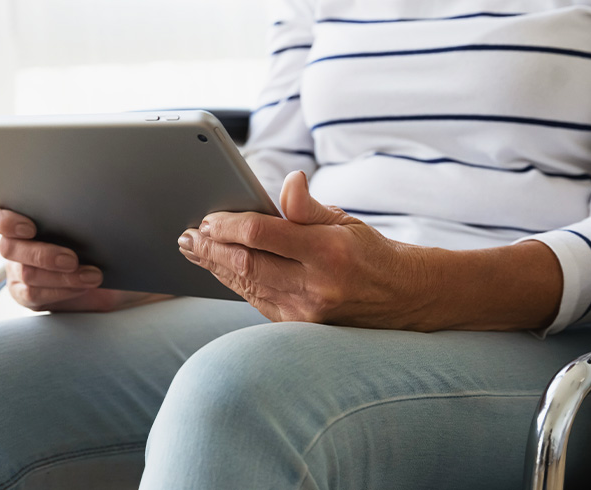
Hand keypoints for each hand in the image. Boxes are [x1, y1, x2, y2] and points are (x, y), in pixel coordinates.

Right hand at [0, 201, 168, 311]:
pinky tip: (86, 283)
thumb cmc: (102, 228)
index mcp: (19, 212)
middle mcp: (13, 241)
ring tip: (93, 274)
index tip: (29, 226)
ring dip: (60, 275)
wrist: (118, 262)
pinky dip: (63, 290)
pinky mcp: (30, 293)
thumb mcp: (97, 210)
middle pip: (8, 247)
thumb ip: (85, 199)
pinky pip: (36, 295)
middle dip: (43, 253)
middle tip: (72, 257)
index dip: (1, 219)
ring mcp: (18, 269)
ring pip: (25, 273)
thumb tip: (103, 186)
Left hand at [177, 171, 432, 327]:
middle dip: (210, 248)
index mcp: (328, 252)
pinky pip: (257, 301)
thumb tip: (289, 181)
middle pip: (246, 264)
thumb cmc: (370, 252)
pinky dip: (234, 283)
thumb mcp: (346, 221)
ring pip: (246, 285)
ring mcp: (306, 312)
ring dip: (214, 267)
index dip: (228, 225)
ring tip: (192, 250)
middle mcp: (316, 286)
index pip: (263, 234)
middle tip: (186, 235)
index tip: (207, 218)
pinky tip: (218, 269)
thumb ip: (309, 206)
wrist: (403, 299)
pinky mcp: (299, 327)